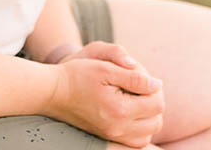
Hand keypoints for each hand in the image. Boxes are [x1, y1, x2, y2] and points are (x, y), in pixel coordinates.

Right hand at [45, 45, 164, 148]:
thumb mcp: (106, 67)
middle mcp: (117, 128)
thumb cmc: (78, 75)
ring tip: (138, 99)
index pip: (157, 103)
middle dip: (155, 102)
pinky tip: (132, 113)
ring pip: (147, 134)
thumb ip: (135, 77)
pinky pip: (135, 142)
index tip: (144, 77)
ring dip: (149, 117)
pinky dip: (140, 129)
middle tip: (143, 87)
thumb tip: (157, 84)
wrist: (54, 91)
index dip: (155, 87)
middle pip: (156, 121)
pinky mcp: (106, 138)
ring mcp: (112, 135)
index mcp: (119, 109)